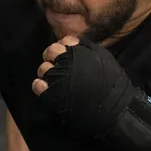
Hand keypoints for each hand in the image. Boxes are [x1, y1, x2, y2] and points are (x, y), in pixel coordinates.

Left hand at [33, 36, 150, 150]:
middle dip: (53, 57)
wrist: (113, 108)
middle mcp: (66, 62)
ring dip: (47, 73)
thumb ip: (87, 50)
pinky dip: (40, 85)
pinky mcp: (51, 95)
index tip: (67, 54)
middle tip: (59, 67)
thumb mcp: (103, 58)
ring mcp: (57, 78)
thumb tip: (73, 44)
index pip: (64, 41)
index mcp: (79, 52)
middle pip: (50, 52)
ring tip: (56, 80)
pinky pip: (37, 85)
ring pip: (42, 69)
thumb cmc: (112, 83)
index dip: (64, 47)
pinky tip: (47, 89)